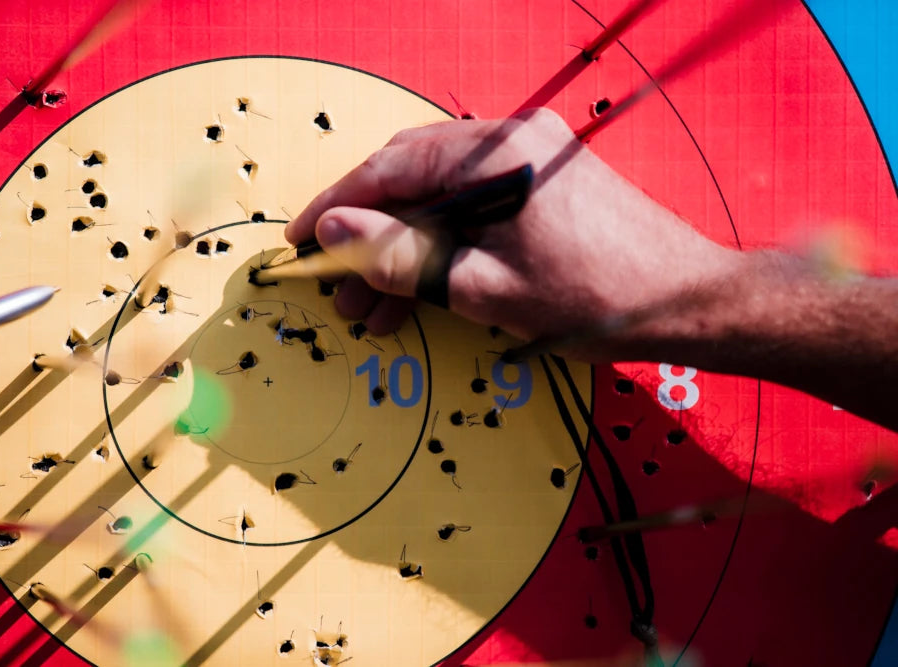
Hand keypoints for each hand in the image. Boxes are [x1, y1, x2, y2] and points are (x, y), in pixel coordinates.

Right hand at [285, 108, 737, 350]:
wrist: (690, 303)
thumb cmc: (597, 299)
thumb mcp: (485, 288)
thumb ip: (404, 257)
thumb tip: (334, 235)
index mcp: (494, 154)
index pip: (389, 169)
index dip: (336, 208)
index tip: (300, 244)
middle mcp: (510, 142)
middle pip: (411, 181)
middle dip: (370, 240)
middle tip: (340, 294)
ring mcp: (528, 160)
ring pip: (440, 200)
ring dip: (406, 251)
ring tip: (375, 312)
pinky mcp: (541, 186)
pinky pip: (473, 208)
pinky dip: (444, 247)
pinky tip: (423, 293)